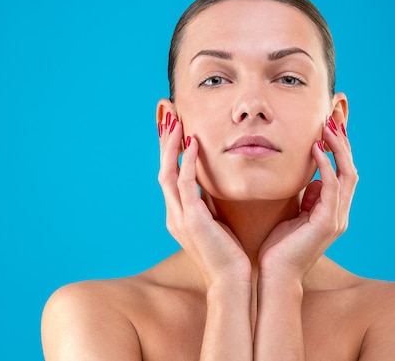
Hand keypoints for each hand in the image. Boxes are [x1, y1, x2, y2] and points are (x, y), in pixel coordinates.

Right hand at [157, 113, 250, 287]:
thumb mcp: (217, 223)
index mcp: (179, 214)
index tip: (174, 125)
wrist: (232, 282)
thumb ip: (211, 203)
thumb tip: (216, 184)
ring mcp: (179, 217)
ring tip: (175, 120)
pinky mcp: (191, 220)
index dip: (170, 149)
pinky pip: (185, 184)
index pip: (170, 174)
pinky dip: (187, 162)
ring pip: (168, 172)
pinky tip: (193, 143)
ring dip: (170, 145)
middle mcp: (173, 213)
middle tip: (166, 112)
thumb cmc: (230, 254)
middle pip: (163, 168)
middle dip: (164, 139)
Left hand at [258, 117, 357, 281]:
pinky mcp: (327, 223)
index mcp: (332, 210)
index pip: (341, 171)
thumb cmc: (279, 246)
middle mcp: (340, 212)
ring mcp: (337, 218)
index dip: (339, 147)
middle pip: (350, 168)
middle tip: (333, 115)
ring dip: (338, 147)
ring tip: (327, 125)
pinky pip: (332, 187)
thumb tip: (314, 181)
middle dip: (343, 141)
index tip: (329, 123)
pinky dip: (325, 166)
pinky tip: (315, 149)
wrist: (274, 274)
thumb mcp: (295, 215)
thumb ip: (307, 198)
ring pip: (347, 174)